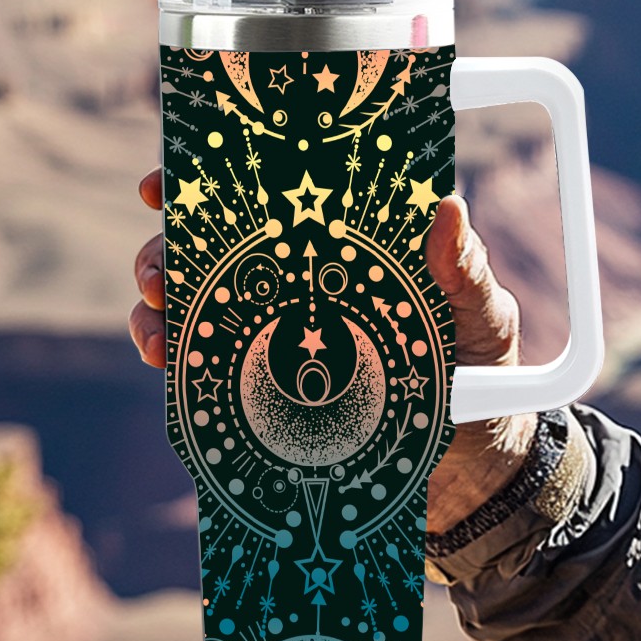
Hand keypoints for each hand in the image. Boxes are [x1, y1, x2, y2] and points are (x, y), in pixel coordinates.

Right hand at [129, 176, 537, 534]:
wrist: (473, 467)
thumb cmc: (482, 370)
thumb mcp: (481, 315)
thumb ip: (464, 271)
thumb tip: (449, 207)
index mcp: (346, 242)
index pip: (277, 193)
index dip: (220, 174)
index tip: (177, 172)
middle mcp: (302, 278)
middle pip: (217, 242)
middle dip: (171, 243)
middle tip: (162, 266)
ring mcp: (278, 333)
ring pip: (198, 299)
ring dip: (162, 300)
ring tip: (158, 319)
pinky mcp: (268, 389)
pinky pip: (206, 363)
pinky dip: (174, 356)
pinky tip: (166, 360)